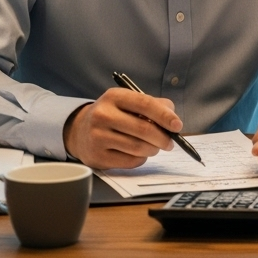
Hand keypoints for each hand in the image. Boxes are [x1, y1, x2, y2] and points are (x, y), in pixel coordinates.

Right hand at [62, 87, 180, 169]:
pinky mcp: (97, 156)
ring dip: (154, 149)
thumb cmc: (113, 115)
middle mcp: (102, 115)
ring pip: (139, 147)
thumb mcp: (128, 102)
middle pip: (144, 129)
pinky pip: (131, 161)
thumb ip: (153, 105)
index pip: (145, 104)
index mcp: (114, 96)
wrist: (79, 131)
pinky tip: (139, 153)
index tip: (178, 126)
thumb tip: (173, 118)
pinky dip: (142, 158)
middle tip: (170, 142)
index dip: (165, 116)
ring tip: (155, 146)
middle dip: (163, 138)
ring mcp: (97, 137)